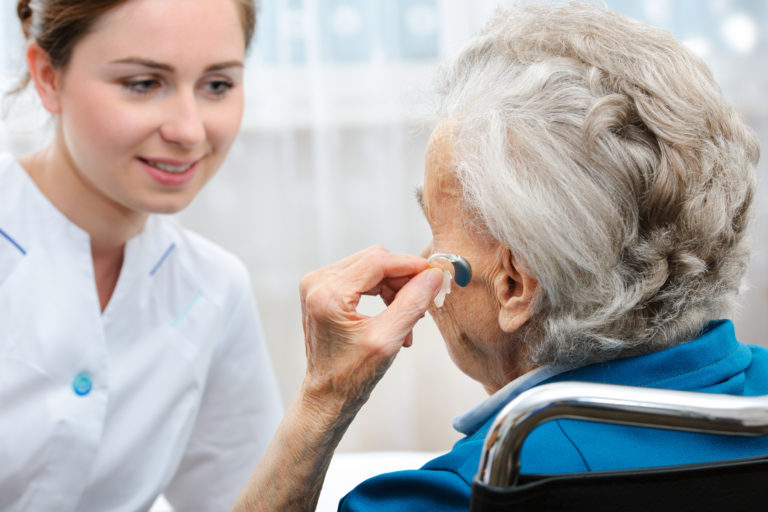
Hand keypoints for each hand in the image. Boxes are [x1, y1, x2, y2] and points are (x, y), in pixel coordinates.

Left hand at [299, 245, 444, 415]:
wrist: (328, 396)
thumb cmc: (351, 376)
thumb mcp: (388, 340)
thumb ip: (412, 303)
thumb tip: (433, 276)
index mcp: (327, 294)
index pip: (377, 261)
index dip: (410, 265)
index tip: (435, 274)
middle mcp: (317, 283)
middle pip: (374, 261)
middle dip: (403, 280)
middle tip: (422, 304)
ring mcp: (318, 285)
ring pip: (371, 268)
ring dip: (395, 289)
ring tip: (408, 320)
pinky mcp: (323, 291)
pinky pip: (362, 278)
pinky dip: (383, 293)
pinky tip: (395, 316)